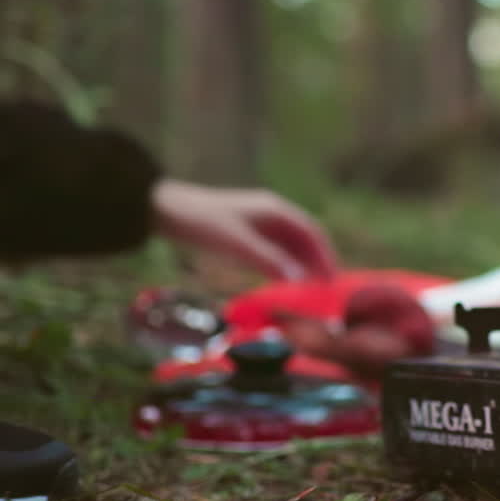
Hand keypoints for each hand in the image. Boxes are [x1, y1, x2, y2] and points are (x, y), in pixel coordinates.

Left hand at [152, 179, 339, 281]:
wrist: (165, 211)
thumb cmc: (203, 223)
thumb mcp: (238, 244)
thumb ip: (270, 261)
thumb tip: (300, 280)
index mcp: (276, 210)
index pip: (312, 233)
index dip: (326, 255)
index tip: (333, 279)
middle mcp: (272, 214)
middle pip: (305, 239)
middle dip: (317, 262)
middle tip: (324, 289)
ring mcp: (258, 222)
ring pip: (290, 245)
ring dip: (301, 265)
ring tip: (307, 289)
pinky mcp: (245, 232)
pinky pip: (274, 249)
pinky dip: (283, 264)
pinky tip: (282, 279)